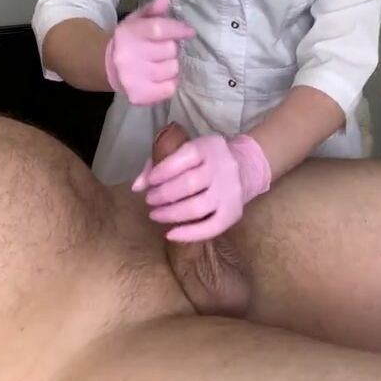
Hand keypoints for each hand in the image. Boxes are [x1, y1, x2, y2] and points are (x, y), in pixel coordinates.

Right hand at [104, 0, 194, 105]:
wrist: (107, 66)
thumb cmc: (129, 40)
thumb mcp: (136, 20)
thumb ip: (152, 9)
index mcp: (128, 33)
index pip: (159, 29)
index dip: (178, 29)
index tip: (189, 31)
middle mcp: (128, 56)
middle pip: (170, 50)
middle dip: (172, 48)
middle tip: (165, 49)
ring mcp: (132, 78)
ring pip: (173, 69)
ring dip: (172, 66)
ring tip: (162, 63)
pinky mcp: (138, 95)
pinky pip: (169, 88)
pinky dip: (170, 83)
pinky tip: (161, 78)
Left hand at [132, 131, 270, 241]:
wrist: (244, 168)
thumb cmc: (204, 160)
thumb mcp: (186, 152)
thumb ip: (159, 164)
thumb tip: (136, 187)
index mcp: (208, 147)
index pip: (184, 157)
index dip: (162, 171)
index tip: (149, 183)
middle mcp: (222, 168)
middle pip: (189, 184)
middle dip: (163, 195)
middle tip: (149, 200)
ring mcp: (229, 191)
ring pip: (198, 207)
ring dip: (171, 214)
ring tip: (155, 215)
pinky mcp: (234, 213)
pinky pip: (211, 227)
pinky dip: (189, 234)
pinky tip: (171, 234)